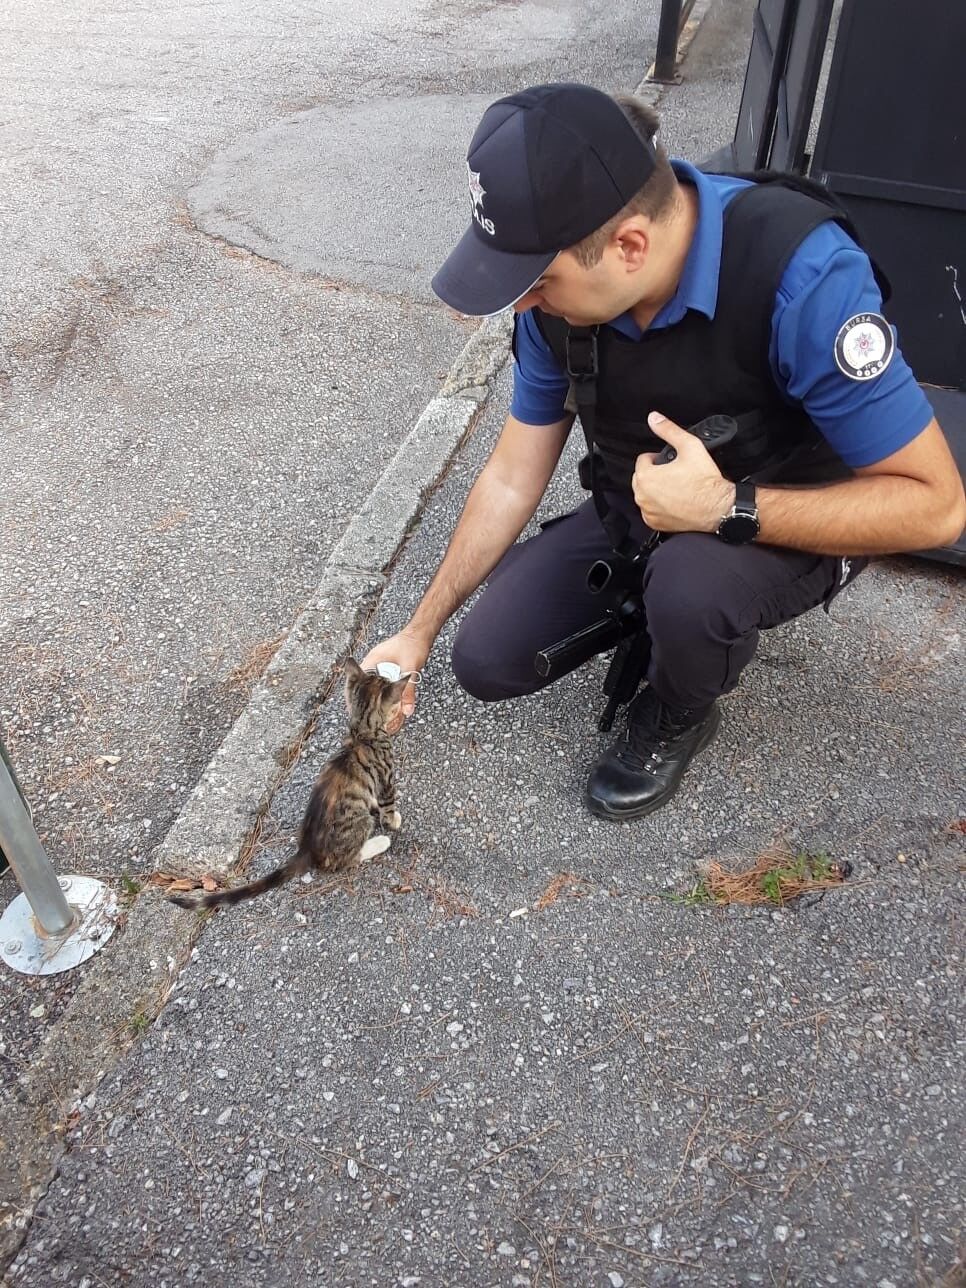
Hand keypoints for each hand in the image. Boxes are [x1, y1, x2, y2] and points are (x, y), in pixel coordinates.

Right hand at [360, 628, 430, 722]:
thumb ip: (409, 690)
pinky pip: (378, 681)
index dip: (352, 697)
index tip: (353, 711)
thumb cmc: (414, 645)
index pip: (355, 681)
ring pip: (368, 683)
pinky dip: (379, 692)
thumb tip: (407, 711)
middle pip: (360, 684)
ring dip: (369, 696)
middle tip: (361, 716)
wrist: (421, 632)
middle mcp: (372, 662)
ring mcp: (378, 663)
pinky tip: (383, 701)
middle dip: (360, 700)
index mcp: (372, 661)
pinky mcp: (385, 665)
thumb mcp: (411, 669)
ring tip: (370, 712)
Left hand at [632, 412, 734, 533]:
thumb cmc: (705, 480)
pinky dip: (658, 506)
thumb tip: (654, 418)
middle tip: (674, 474)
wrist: (718, 508)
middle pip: (642, 477)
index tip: (671, 462)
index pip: (643, 460)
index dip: (657, 458)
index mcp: (646, 477)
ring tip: (676, 487)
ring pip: (645, 494)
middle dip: (654, 473)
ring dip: (655, 489)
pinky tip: (674, 501)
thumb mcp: (690, 446)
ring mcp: (648, 512)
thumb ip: (669, 430)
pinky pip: (650, 510)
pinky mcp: (655, 524)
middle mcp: (642, 496)